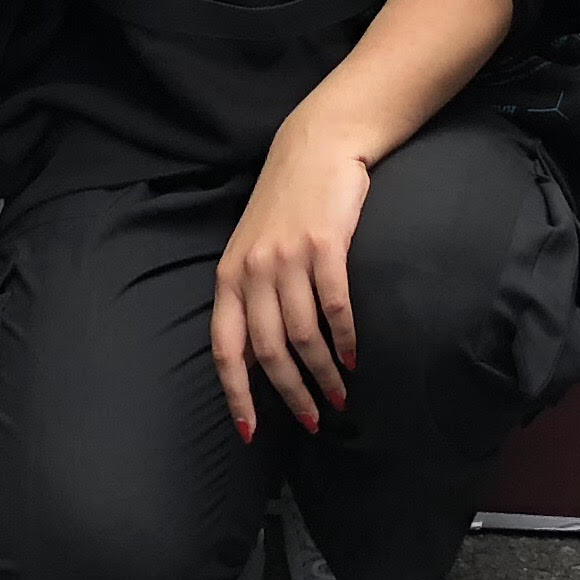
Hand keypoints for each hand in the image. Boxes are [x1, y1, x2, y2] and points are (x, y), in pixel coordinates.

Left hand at [211, 109, 371, 440]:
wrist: (316, 146)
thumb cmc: (286, 205)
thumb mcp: (253, 251)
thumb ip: (250, 299)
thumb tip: (256, 358)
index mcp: (229, 276)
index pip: (225, 349)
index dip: (237, 395)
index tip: (251, 433)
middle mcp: (253, 270)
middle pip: (268, 351)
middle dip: (290, 394)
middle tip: (312, 421)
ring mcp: (288, 257)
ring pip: (303, 336)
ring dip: (323, 374)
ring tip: (338, 395)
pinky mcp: (324, 245)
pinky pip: (335, 306)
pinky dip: (346, 338)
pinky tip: (354, 356)